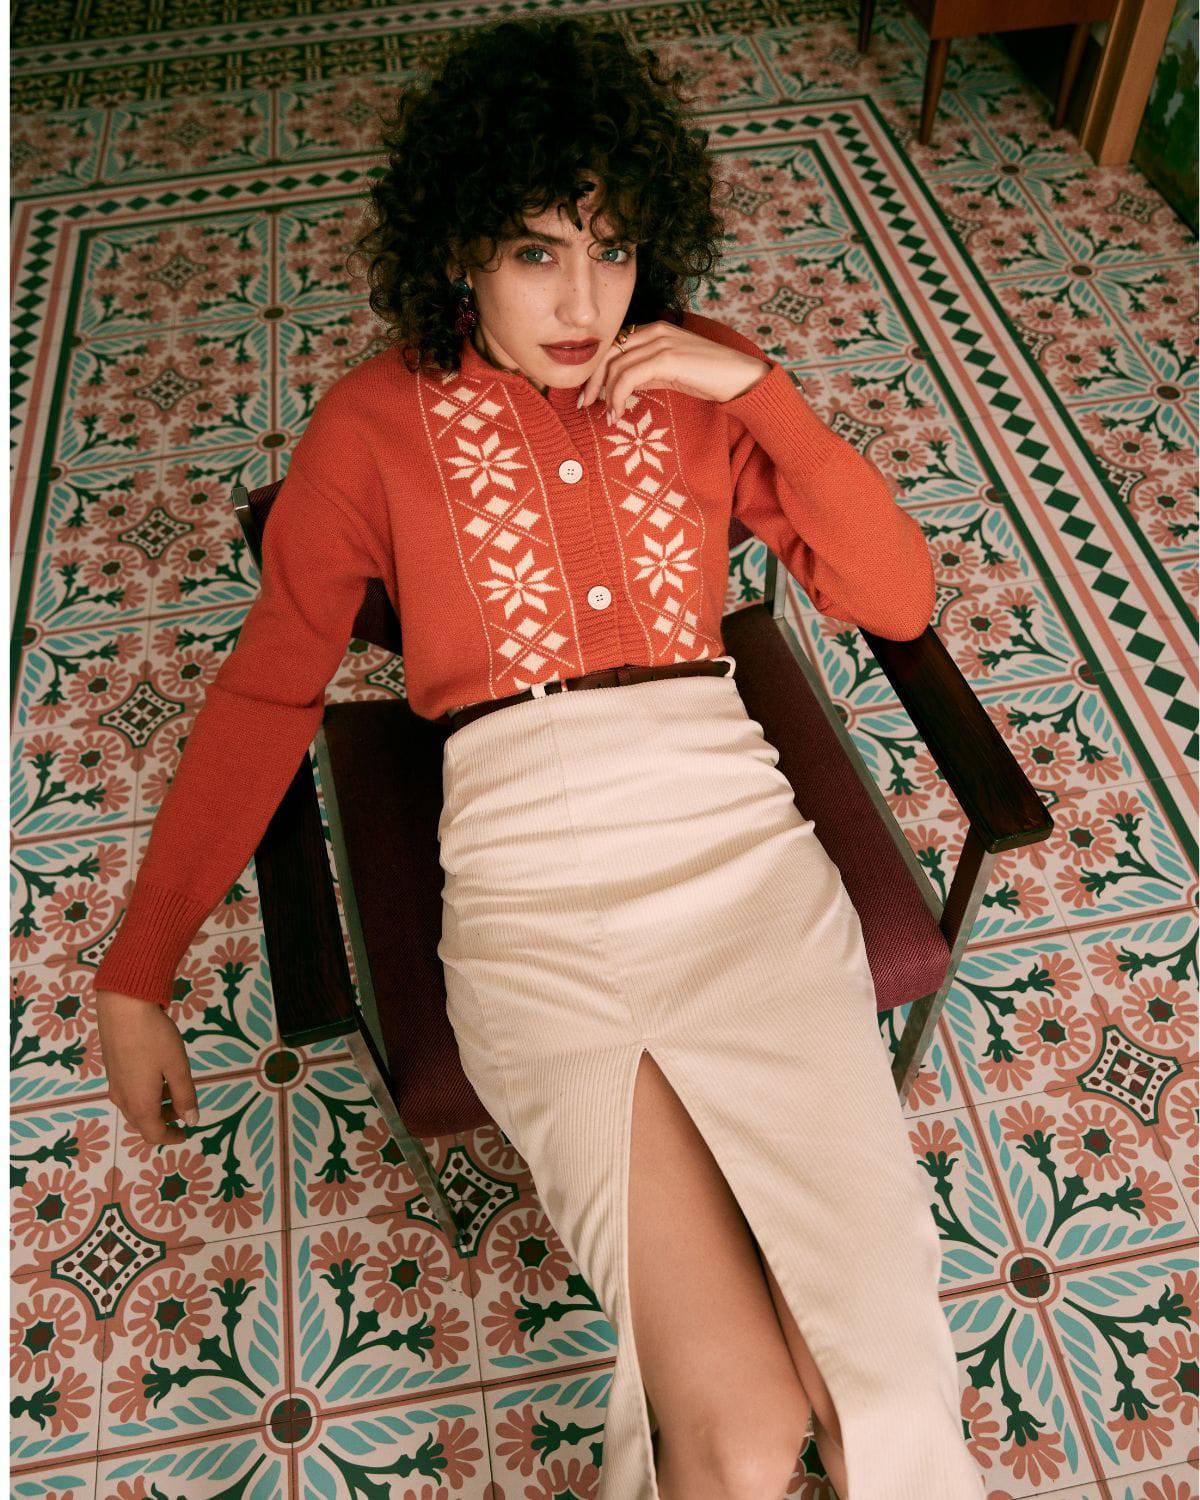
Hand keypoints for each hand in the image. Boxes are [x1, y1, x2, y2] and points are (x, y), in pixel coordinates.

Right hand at [96, 989, 198, 1146]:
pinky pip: (129, 1092)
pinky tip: (159, 1074)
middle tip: (184, 1108)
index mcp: (139, 1104)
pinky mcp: (111, 1070)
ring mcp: (114, 1084)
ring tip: (175, 1088)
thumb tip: (191, 1120)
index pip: (154, 1134)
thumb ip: (185, 1096)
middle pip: (143, 1122)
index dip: (171, 1138)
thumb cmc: (155, 1038)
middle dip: (164, 1120)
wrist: (122, 1008)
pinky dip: (145, 1093)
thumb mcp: (177, 1067)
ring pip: (135, 1107)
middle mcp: (122, 1099)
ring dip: (155, 1106)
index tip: (185, 1134)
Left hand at [576, 320, 769, 421]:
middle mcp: (654, 331)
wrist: (739, 377)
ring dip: (606, 396)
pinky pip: (629, 378)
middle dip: (592, 381)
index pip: (613, 346)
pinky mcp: (666, 358)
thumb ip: (646, 373)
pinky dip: (618, 397)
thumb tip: (621, 387)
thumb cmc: (708, 377)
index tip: (588, 394)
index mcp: (653, 330)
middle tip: (584, 405)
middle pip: (608, 353)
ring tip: (608, 417)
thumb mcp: (670, 372)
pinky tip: (618, 414)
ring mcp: (660, 342)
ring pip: (616, 367)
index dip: (596, 370)